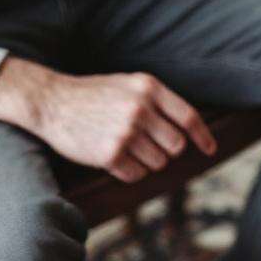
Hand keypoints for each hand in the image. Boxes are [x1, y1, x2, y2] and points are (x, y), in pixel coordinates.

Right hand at [0, 57, 215, 182]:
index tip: (210, 150)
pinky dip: (129, 171)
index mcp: (148, 88)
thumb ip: (158, 101)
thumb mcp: (128, 85)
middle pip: (176, 146)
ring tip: (125, 147)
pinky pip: (137, 175)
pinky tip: (112, 156)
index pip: (188, 117)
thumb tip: (189, 130)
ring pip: (158, 163)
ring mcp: (125, 132)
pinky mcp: (110, 154)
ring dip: (146, 161)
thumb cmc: (94, 94)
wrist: (51, 101)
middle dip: (166, 150)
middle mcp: (140, 109)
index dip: (203, 137)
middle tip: (146, 145)